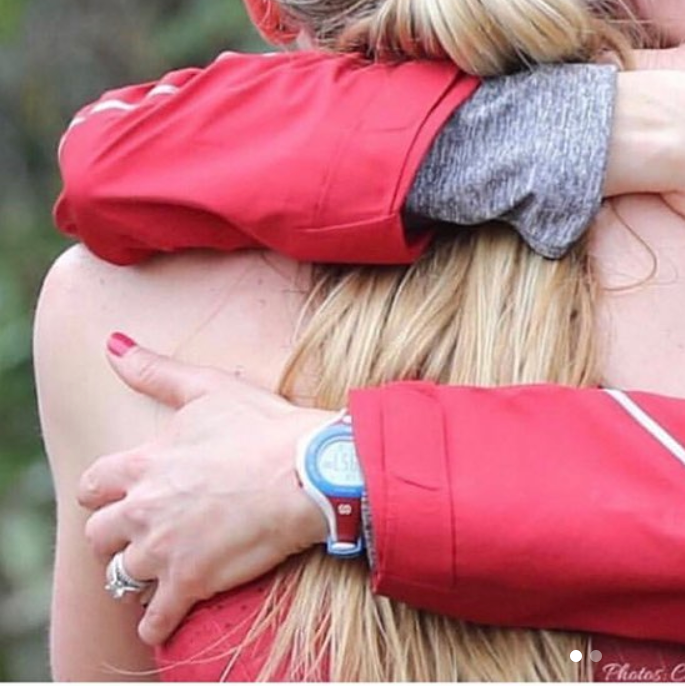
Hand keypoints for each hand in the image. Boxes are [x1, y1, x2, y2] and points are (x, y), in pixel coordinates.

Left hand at [77, 339, 333, 645]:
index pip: (94, 486)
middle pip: (100, 536)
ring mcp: (163, 550)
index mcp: (144, 464)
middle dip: (116, 536)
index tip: (120, 495)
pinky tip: (166, 617)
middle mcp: (143, 510)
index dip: (105, 492)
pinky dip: (156, 622)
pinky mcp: (190, 583)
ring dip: (136, 577)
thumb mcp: (209, 387)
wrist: (308, 472)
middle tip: (143, 534)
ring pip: (121, 578)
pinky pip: (154, 619)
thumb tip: (112, 345)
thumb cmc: (264, 425)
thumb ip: (155, 370)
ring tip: (157, 573)